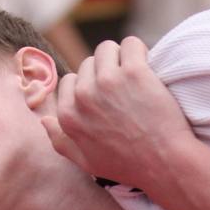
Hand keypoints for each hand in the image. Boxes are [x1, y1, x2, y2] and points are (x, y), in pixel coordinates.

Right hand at [42, 37, 194, 187]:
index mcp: (69, 116)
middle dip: (106, 72)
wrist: (165, 163)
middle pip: (89, 63)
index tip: (108, 97)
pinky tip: (149, 68)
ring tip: (137, 77)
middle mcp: (84, 96)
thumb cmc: (129, 166)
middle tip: (127, 90)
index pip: (70, 81)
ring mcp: (107, 81)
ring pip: (107, 48)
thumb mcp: (87, 162)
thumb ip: (61, 141)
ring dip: (122, 58)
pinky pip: (131, 44)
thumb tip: (44, 121)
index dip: (89, 86)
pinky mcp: (133, 71)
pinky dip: (140, 52)